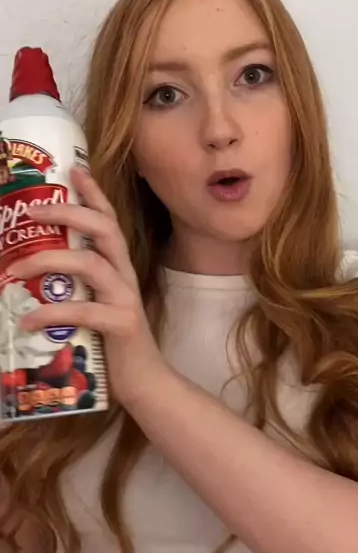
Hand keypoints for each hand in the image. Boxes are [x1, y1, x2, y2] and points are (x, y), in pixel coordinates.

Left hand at [7, 167, 160, 406]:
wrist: (145, 383)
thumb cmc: (114, 344)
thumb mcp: (96, 306)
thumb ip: (75, 288)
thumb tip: (32, 273)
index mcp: (119, 269)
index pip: (109, 221)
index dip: (94, 194)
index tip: (75, 169)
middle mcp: (125, 276)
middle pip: (104, 230)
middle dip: (68, 215)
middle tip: (31, 212)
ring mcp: (125, 299)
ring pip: (90, 265)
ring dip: (48, 262)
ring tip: (15, 270)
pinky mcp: (121, 325)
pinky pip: (84, 312)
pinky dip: (52, 313)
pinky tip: (28, 320)